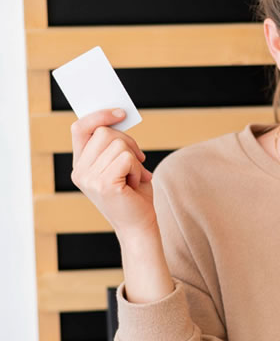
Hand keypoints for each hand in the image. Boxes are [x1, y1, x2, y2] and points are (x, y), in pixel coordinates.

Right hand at [71, 108, 155, 239]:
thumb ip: (114, 143)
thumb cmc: (133, 196)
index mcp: (80, 166)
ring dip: (135, 159)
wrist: (139, 227)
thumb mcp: (121, 164)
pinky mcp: (104, 184)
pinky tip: (136, 184)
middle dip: (129, 142)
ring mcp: (89, 179)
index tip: (121, 113)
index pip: (80, 128)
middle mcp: (79, 172)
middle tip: (139, 160)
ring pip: (119, 144)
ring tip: (135, 178)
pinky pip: (127, 158)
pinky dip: (138, 169)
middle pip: (104, 132)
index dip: (99, 115)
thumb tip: (118, 115)